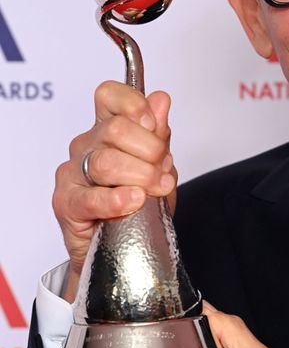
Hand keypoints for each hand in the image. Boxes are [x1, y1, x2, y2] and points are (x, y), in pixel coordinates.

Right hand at [53, 81, 177, 300]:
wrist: (123, 250)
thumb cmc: (138, 208)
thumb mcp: (158, 169)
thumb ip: (158, 136)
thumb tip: (161, 100)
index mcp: (106, 130)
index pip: (109, 96)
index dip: (133, 104)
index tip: (153, 124)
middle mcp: (86, 146)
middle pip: (115, 129)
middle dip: (150, 150)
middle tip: (163, 172)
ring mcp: (73, 174)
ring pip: (106, 162)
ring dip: (140, 176)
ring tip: (156, 190)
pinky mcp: (66, 204)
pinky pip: (90, 198)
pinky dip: (116, 199)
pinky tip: (133, 201)